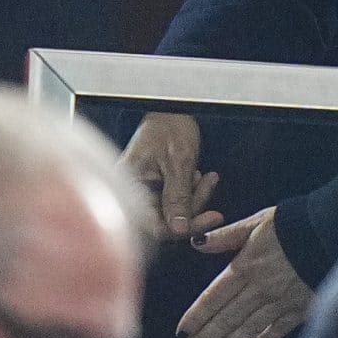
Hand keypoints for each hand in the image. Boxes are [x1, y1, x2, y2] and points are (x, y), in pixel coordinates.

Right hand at [122, 112, 221, 240]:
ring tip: (205, 177)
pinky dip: (191, 191)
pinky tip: (199, 176)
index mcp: (129, 185)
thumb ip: (178, 197)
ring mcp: (144, 191)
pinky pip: (175, 201)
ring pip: (174, 212)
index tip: (208, 219)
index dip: (182, 227)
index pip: (153, 225)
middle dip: (193, 206)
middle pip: (165, 221)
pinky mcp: (155, 189)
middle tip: (209, 187)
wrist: (171, 107)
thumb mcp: (178, 161)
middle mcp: (133, 192)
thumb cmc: (168, 125)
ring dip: (194, 197)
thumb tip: (179, 230)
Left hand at [177, 207, 312, 337]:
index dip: (197, 316)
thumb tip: (197, 243)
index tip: (181, 332)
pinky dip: (265, 337)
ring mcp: (281, 301)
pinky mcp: (301, 307)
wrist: (331, 229)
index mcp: (245, 267)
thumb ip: (226, 236)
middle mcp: (259, 289)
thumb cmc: (291, 222)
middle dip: (207, 337)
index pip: (213, 297)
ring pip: (249, 327)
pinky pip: (279, 328)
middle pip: (228, 317)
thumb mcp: (256, 222)